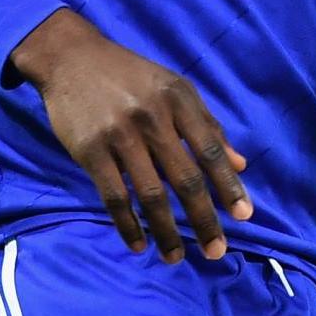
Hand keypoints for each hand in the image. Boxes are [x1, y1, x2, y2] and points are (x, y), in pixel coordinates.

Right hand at [9, 8, 251, 262]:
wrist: (71, 58)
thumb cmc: (130, 76)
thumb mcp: (174, 89)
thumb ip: (207, 125)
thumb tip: (240, 165)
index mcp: (179, 99)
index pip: (210, 150)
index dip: (228, 186)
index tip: (244, 217)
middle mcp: (153, 117)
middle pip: (185, 178)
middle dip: (204, 219)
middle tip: (216, 252)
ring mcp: (120, 135)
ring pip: (150, 195)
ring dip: (167, 232)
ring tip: (176, 257)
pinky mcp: (90, 151)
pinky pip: (114, 196)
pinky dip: (128, 225)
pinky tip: (139, 244)